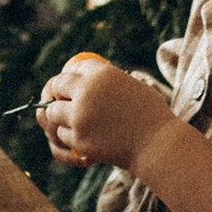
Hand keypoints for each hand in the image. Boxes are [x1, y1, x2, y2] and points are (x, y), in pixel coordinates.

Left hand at [37, 55, 169, 172]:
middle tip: (64, 103)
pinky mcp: (79, 138)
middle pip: (57, 85)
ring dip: (61, 117)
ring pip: (54, 112)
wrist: (157, 144)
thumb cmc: (151, 115)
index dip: (74, 76)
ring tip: (74, 122)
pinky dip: (70, 136)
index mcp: (102, 74)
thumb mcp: (132, 86)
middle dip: (59, 94)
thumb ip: (108, 82)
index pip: (76, 67)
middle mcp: (87, 91)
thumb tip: (90, 79)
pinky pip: (62, 134)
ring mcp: (79, 116)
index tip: (73, 85)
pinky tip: (84, 137)